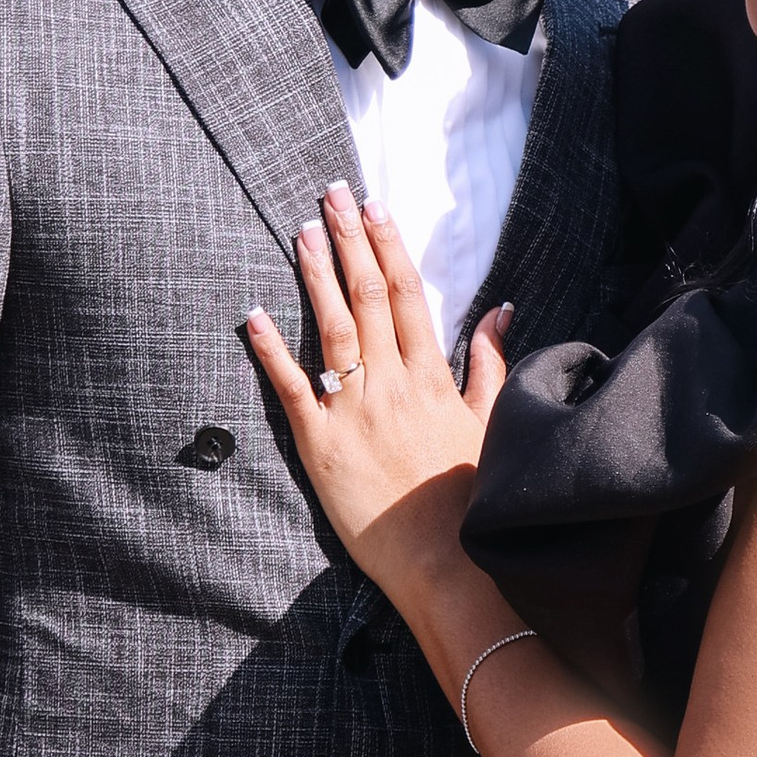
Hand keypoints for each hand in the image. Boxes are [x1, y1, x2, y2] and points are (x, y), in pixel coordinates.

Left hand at [246, 183, 512, 591]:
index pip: (406, 294)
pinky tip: (254, 313)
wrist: (445, 562)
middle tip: (330, 194)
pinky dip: (272, 349)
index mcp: (432, 376)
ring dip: (315, 276)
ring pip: (331, 329)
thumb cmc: (469, 496)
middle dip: (349, 241)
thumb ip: (491, 363)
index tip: (374, 206)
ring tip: (302, 231)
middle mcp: (391, 383)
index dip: (388, 245)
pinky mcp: (319, 445)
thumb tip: (502, 310)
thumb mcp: (492, 423)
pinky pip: (291, 388)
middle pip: (366, 297)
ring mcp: (353, 411)